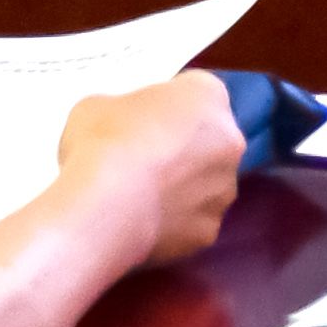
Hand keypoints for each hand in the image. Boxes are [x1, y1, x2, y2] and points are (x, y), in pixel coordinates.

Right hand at [60, 77, 246, 264]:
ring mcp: (224, 189)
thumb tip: (121, 130)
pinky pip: (191, 224)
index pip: (195, 94)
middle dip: (182, 150)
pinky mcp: (210, 231)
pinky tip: (141, 226)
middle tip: (141, 162)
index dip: (166, 109)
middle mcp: (230, 140)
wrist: (106, 207)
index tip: (142, 124)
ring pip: (206, 186)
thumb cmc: (104, 142)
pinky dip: (172, 226)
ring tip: (138, 199)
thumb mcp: (97, 107)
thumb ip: (122, 112)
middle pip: (209, 141)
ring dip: (182, 189)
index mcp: (208, 95)